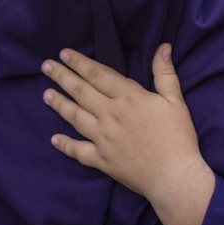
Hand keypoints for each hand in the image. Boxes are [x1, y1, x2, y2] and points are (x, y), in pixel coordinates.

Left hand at [42, 46, 214, 224]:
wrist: (174, 178)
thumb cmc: (178, 138)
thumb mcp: (175, 101)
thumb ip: (165, 73)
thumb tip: (162, 46)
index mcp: (128, 98)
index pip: (99, 74)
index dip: (80, 63)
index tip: (64, 53)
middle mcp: (110, 115)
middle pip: (81, 92)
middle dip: (62, 77)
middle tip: (45, 66)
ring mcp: (103, 139)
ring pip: (75, 117)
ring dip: (59, 104)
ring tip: (45, 94)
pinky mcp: (102, 160)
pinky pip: (79, 151)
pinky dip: (65, 145)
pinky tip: (54, 139)